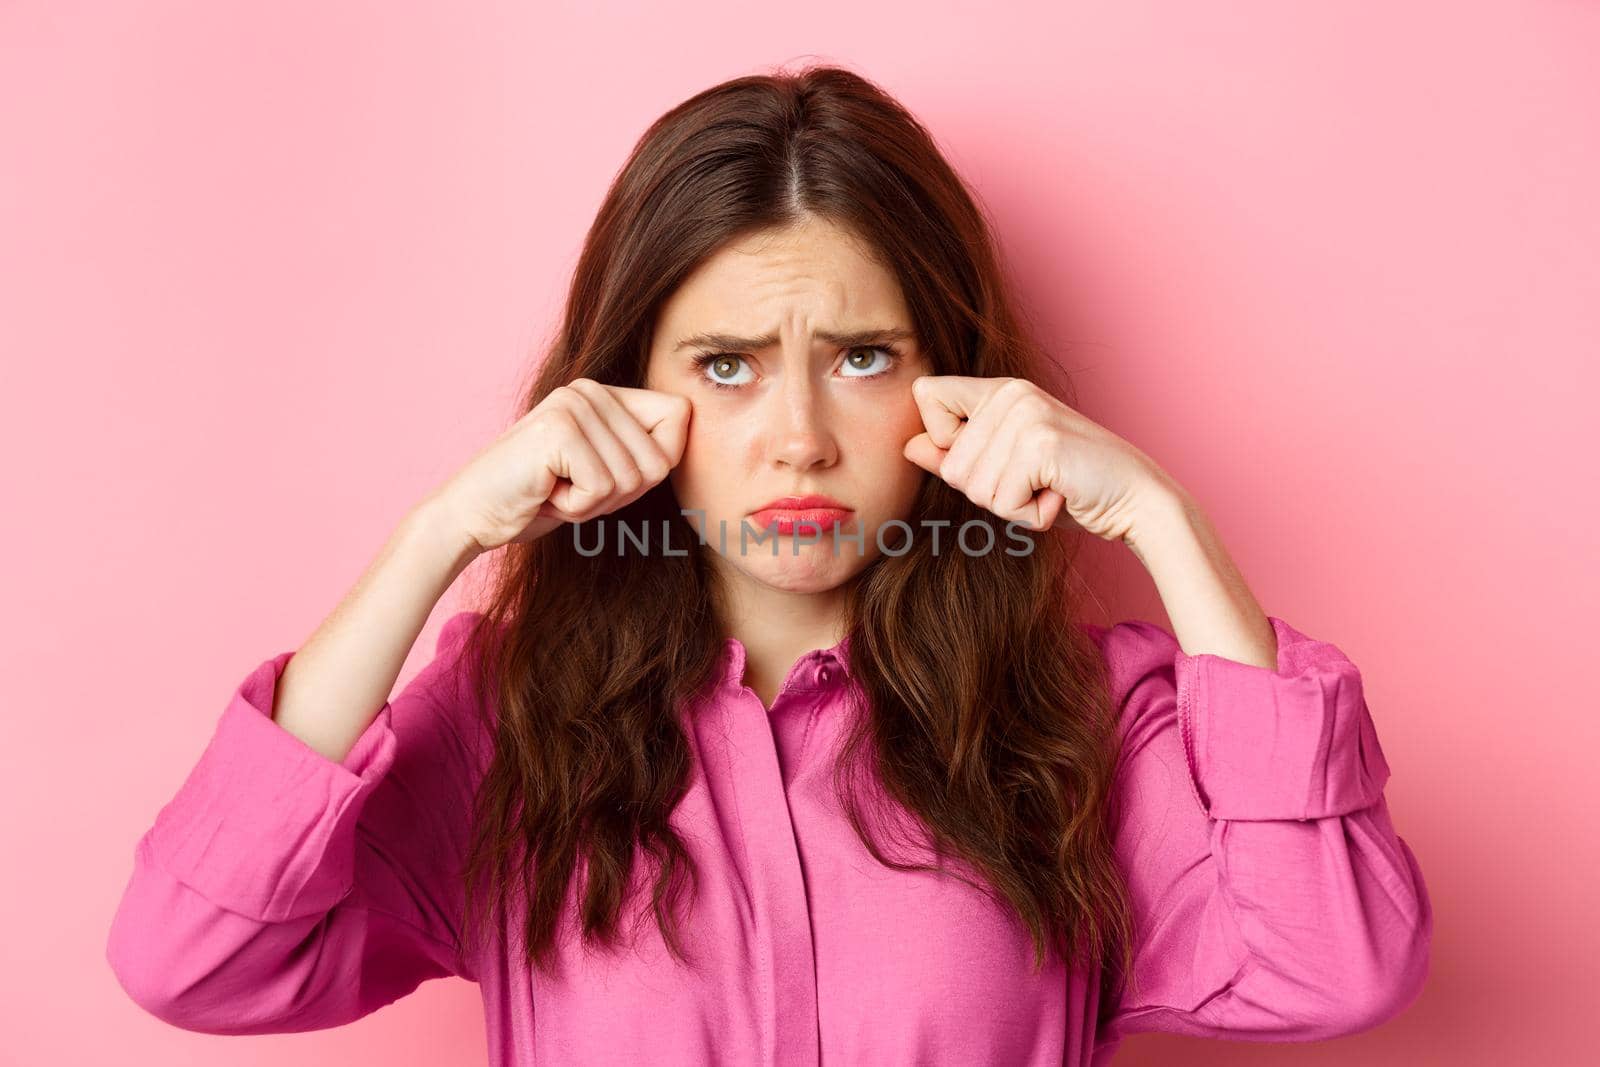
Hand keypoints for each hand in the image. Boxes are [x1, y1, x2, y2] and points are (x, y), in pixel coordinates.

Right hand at [430, 378, 691, 550]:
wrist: (472, 515)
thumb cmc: (538, 499)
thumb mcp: (603, 474)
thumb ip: (640, 456)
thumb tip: (685, 454)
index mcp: (605, 393)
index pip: (679, 416)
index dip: (657, 462)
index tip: (607, 478)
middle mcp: (590, 389)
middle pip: (659, 459)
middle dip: (620, 495)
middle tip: (571, 489)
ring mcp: (574, 404)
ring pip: (633, 478)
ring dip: (595, 503)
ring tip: (555, 489)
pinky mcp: (559, 428)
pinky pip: (603, 488)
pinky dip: (576, 508)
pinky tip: (545, 492)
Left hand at [902, 374, 1171, 542]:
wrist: (1136, 500)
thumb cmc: (1068, 488)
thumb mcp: (1004, 471)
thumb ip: (956, 455)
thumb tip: (908, 447)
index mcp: (999, 390)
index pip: (927, 397)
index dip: (945, 443)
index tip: (994, 458)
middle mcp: (1011, 392)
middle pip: (949, 464)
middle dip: (988, 492)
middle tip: (1035, 482)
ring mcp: (1027, 414)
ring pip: (973, 487)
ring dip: (1011, 506)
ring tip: (1049, 488)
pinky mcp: (1041, 443)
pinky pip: (1002, 500)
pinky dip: (1028, 515)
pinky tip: (1059, 497)